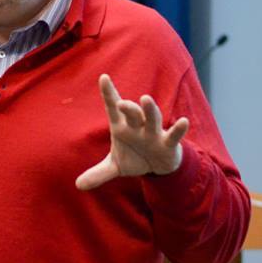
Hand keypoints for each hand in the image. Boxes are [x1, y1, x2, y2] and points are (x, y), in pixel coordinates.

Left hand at [75, 74, 189, 190]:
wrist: (158, 167)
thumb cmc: (135, 157)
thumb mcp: (115, 166)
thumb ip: (98, 173)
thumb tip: (78, 185)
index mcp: (122, 127)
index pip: (113, 108)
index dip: (108, 93)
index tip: (103, 78)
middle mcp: (137, 126)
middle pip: (133, 113)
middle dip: (128, 108)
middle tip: (122, 103)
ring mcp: (153, 133)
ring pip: (152, 118)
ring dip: (149, 110)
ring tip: (146, 99)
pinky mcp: (168, 143)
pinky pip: (174, 135)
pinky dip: (179, 129)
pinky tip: (183, 122)